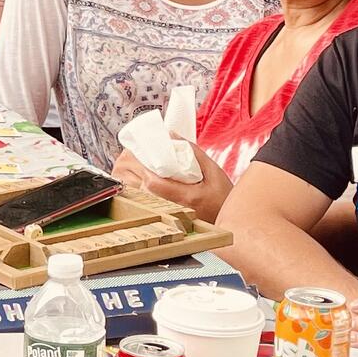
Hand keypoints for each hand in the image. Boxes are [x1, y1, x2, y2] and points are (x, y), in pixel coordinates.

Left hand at [110, 146, 232, 218]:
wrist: (228, 222)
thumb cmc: (222, 197)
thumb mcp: (213, 171)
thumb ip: (193, 152)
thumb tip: (171, 135)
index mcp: (186, 197)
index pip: (153, 182)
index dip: (141, 164)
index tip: (139, 149)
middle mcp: (173, 209)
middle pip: (137, 188)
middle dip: (130, 166)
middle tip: (132, 151)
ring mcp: (166, 214)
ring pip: (134, 196)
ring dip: (129, 177)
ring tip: (133, 161)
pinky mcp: (161, 216)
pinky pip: (139, 201)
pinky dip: (134, 186)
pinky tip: (137, 175)